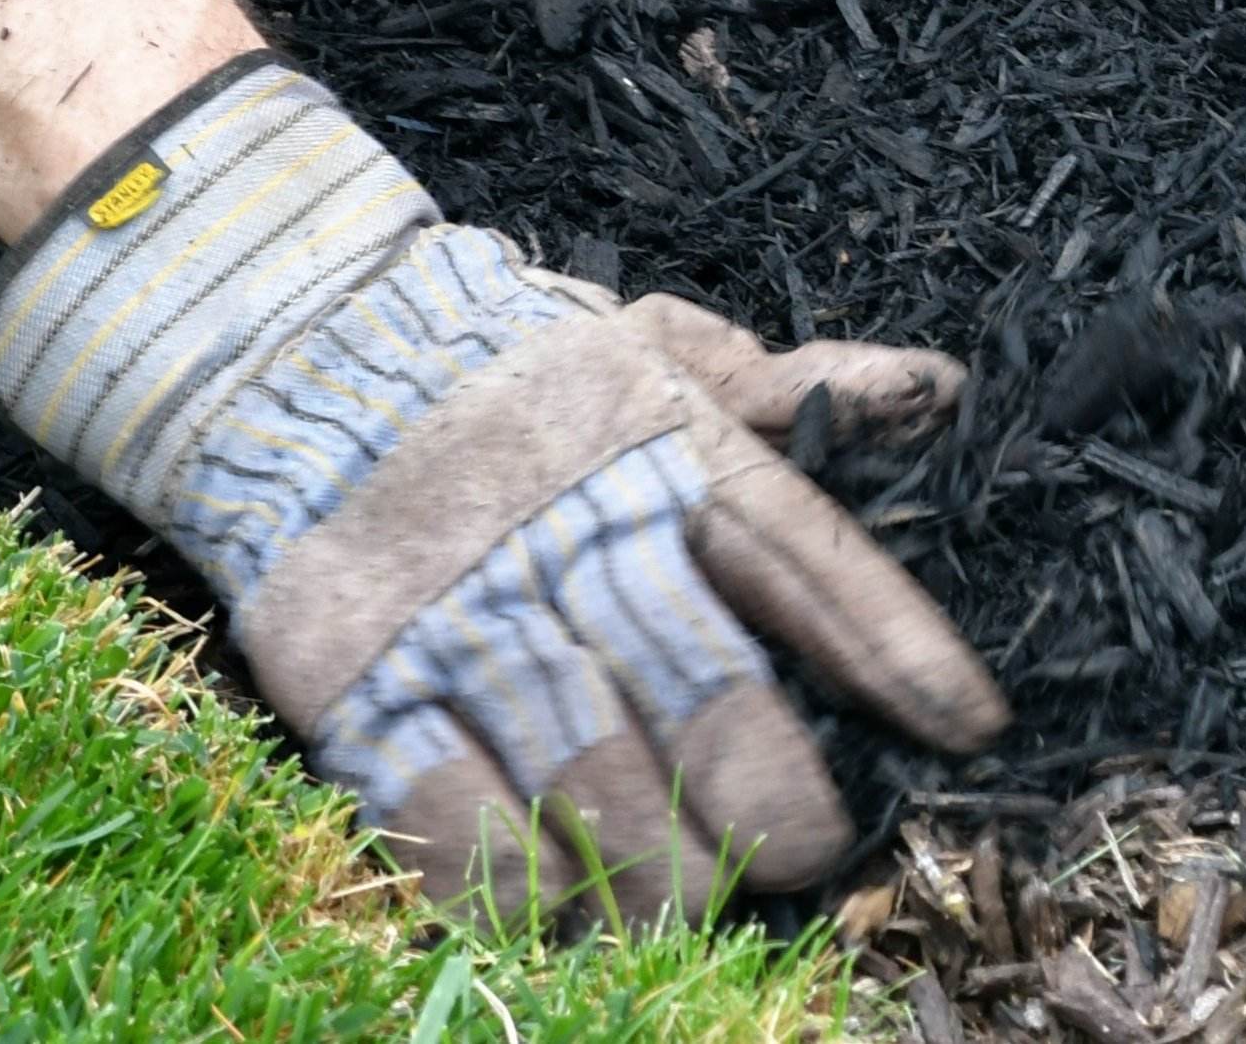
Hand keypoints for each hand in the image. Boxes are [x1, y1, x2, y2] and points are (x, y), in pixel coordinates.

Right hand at [211, 259, 1003, 925]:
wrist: (282, 346)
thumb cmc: (495, 366)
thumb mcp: (638, 344)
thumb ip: (776, 384)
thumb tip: (935, 386)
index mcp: (653, 446)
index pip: (802, 552)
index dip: (893, 646)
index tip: (963, 726)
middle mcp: (565, 531)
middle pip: (703, 693)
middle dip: (766, 800)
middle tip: (788, 852)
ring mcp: (454, 611)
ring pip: (589, 781)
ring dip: (653, 870)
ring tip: (679, 902)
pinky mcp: (354, 677)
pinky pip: (450, 818)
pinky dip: (517, 881)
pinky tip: (553, 899)